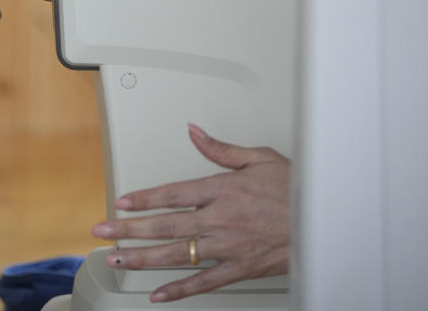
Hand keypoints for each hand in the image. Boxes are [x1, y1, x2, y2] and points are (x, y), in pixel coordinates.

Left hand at [91, 124, 289, 302]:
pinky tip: (158, 294)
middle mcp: (220, 219)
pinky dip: (178, 289)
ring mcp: (228, 247)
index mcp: (222, 190)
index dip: (142, 198)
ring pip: (176, 254)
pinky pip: (203, 282)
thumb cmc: (296, 187)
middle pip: (165, 225)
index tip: (120, 200)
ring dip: (142, 257)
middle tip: (102, 231)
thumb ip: (221, 148)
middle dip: (129, 228)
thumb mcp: (259, 157)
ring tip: (117, 258)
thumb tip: (194, 132)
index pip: (172, 193)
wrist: (325, 220)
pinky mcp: (239, 268)